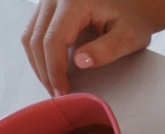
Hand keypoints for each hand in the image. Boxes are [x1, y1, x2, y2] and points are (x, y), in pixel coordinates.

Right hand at [22, 0, 157, 96]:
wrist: (134, 3)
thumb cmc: (133, 18)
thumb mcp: (127, 37)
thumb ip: (106, 50)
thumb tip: (80, 62)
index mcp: (73, 1)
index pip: (53, 39)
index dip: (55, 70)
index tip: (62, 91)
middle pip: (37, 39)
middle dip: (45, 71)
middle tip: (57, 95)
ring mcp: (48, 1)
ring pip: (30, 35)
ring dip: (39, 64)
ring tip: (54, 86)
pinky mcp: (48, 8)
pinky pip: (34, 31)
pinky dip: (40, 53)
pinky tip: (52, 70)